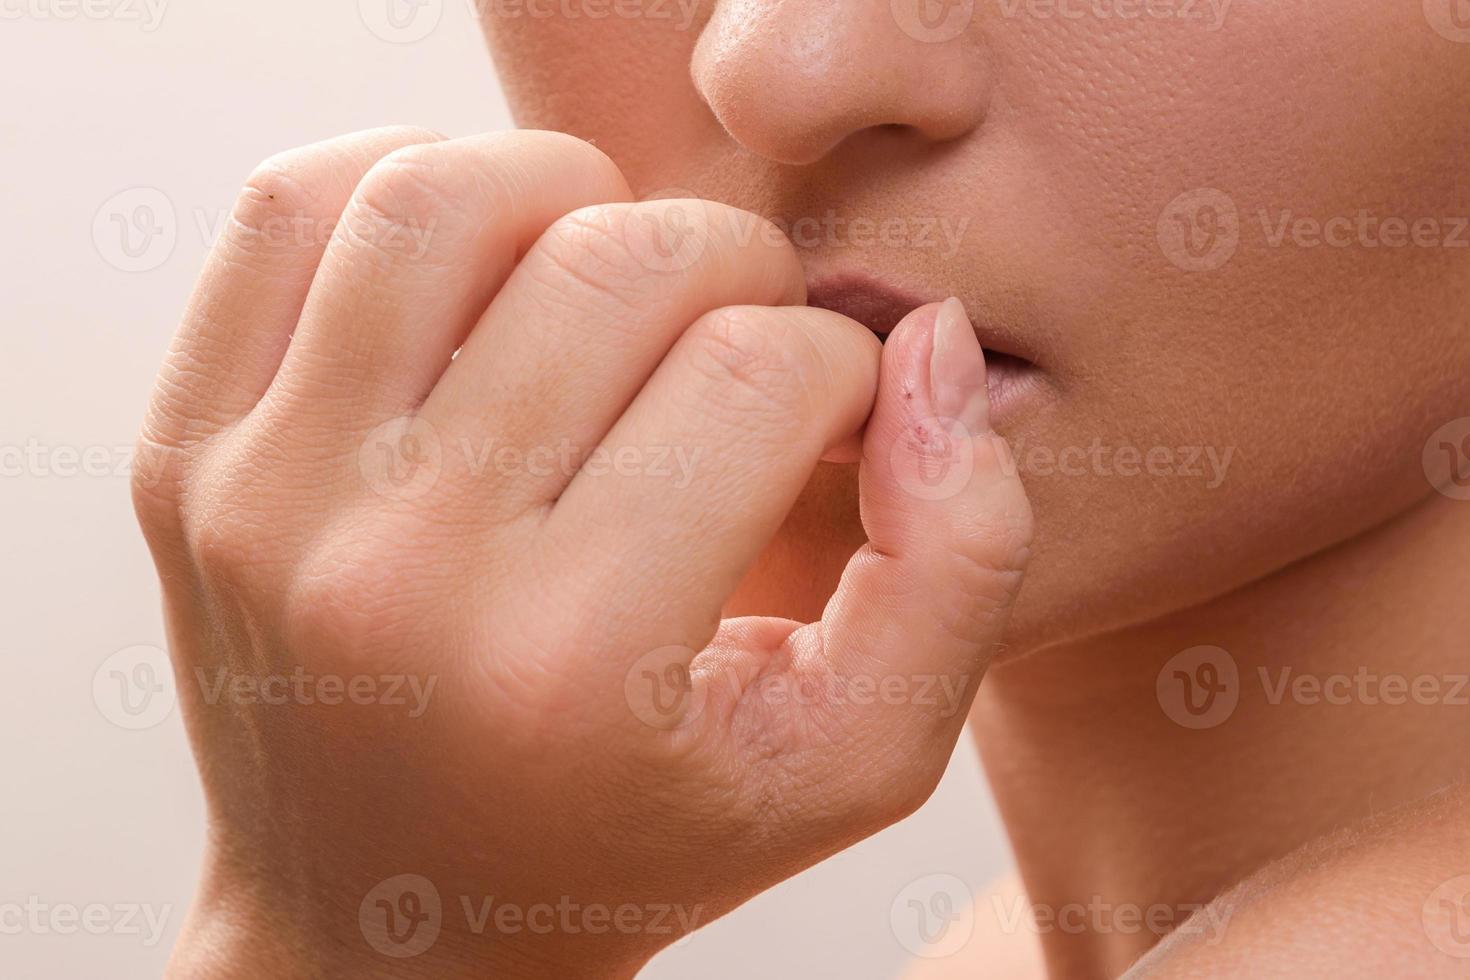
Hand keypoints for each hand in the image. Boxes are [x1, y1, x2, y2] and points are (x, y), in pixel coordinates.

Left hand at [133, 126, 1031, 977]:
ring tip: (612, 282)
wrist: (384, 923)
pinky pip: (294, 212)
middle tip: (737, 332)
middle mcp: (400, 575)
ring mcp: (267, 501)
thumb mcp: (854, 754)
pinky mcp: (186, 455)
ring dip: (574, 197)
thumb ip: (957, 557)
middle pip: (617, 266)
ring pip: (449, 198)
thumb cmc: (637, 836)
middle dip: (730, 266)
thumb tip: (928, 344)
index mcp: (577, 662)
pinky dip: (414, 183)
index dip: (838, 363)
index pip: (762, 375)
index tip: (826, 412)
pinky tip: (486, 263)